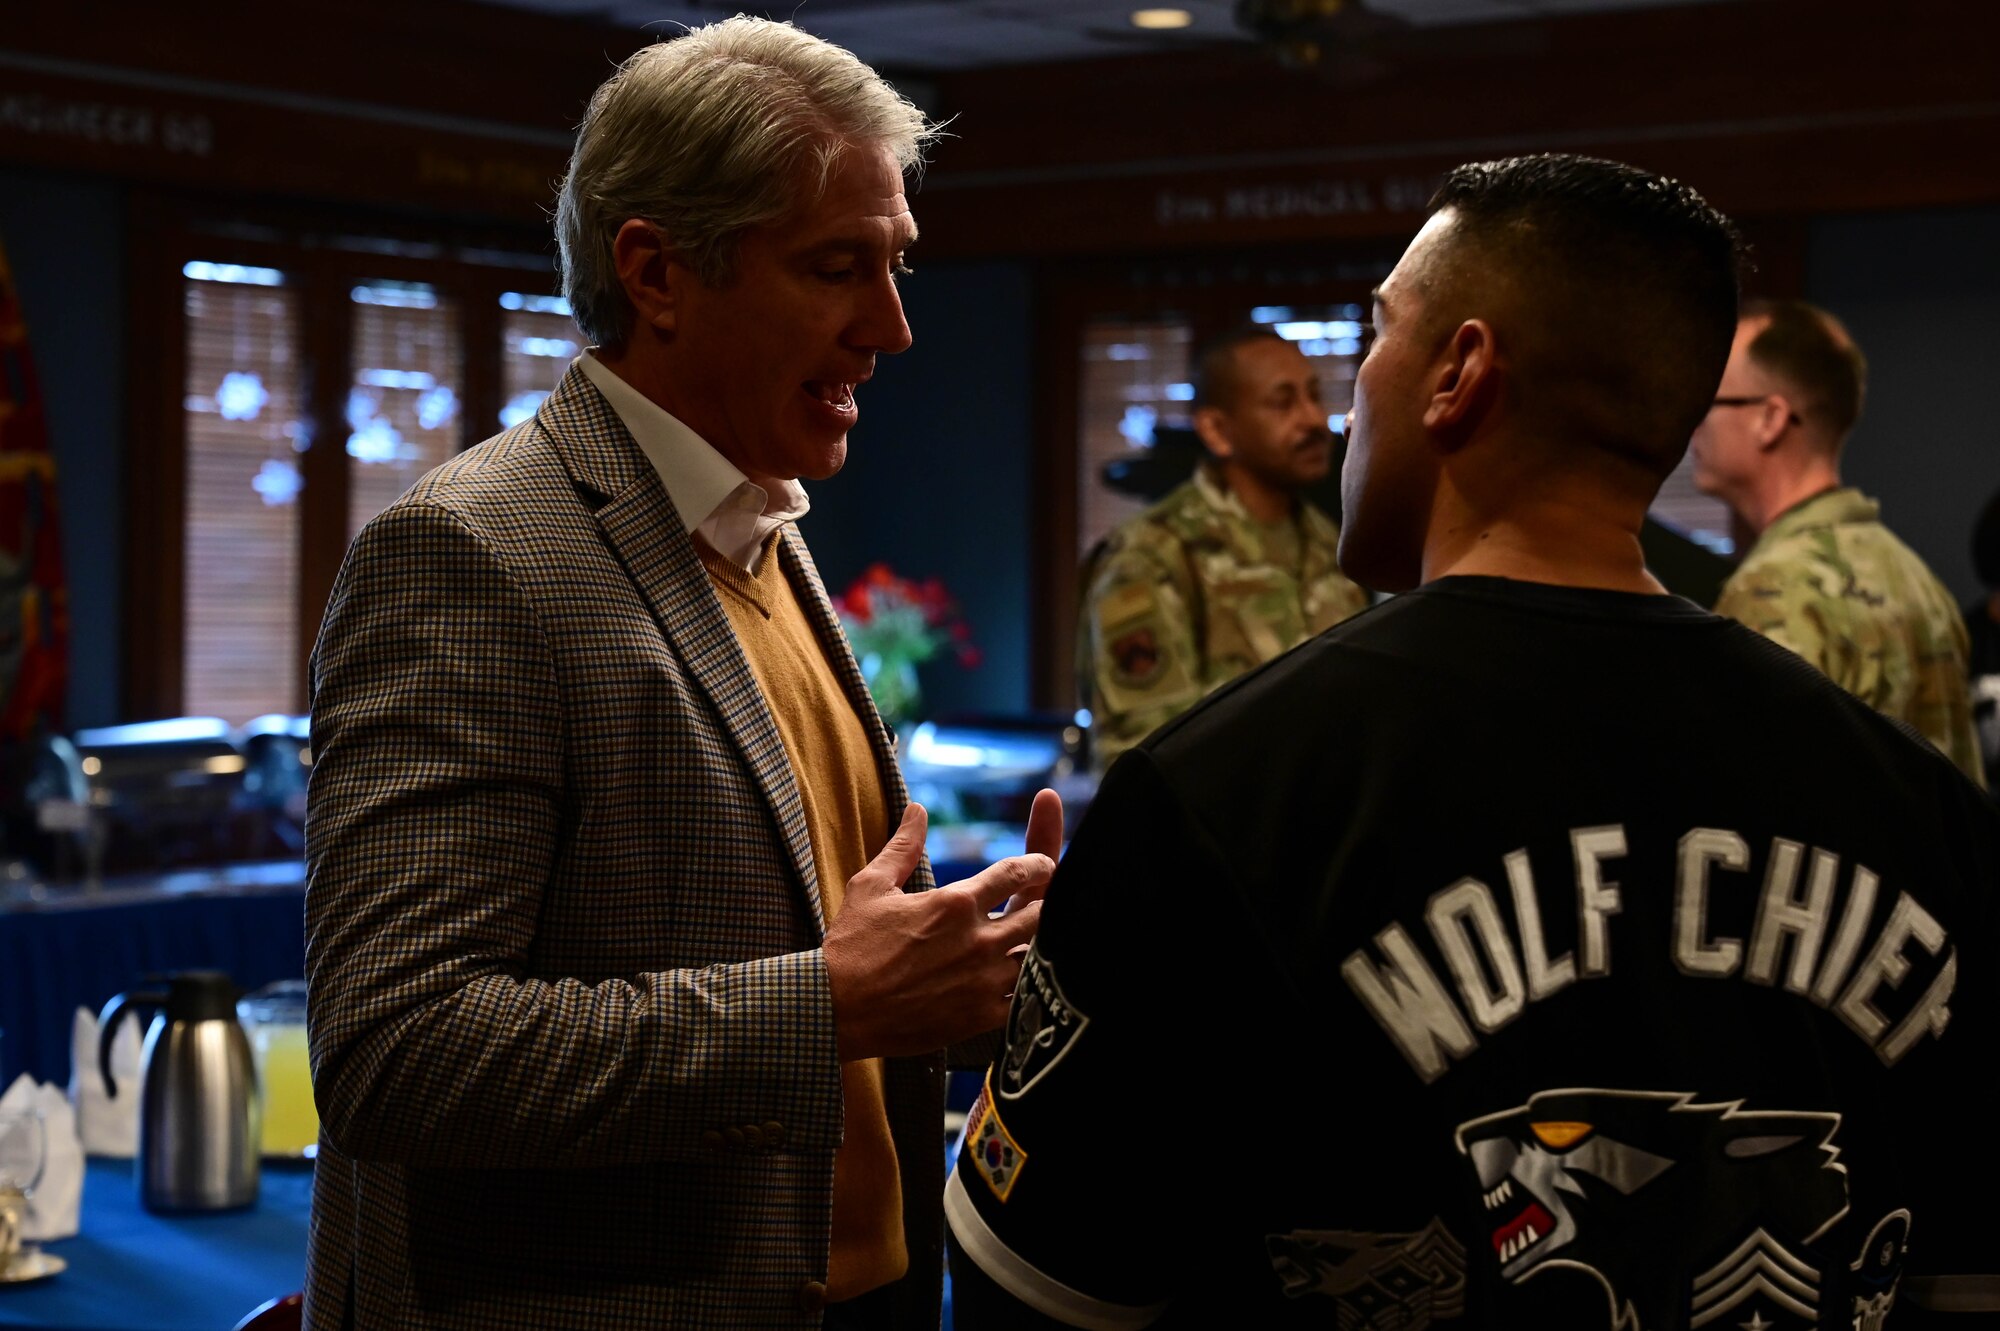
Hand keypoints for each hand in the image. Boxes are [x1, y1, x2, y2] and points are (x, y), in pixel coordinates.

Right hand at [824, 796, 1061, 1059]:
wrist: (836, 1010)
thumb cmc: (851, 946)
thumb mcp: (871, 886)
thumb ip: (903, 846)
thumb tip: (917, 809)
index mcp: (955, 903)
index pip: (1017, 873)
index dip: (1037, 864)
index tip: (1043, 866)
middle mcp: (977, 940)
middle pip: (1041, 914)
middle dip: (1049, 903)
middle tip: (1046, 902)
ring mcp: (983, 981)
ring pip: (1038, 958)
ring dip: (1039, 947)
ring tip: (1038, 941)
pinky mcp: (980, 1017)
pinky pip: (1026, 1001)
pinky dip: (1031, 990)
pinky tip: (1028, 984)